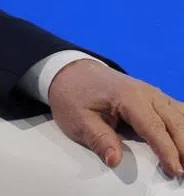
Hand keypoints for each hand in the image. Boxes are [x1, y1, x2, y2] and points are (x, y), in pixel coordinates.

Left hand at [49, 59, 183, 177]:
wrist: (71, 73)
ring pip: (181, 115)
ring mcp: (154, 94)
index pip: (153, 127)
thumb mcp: (77, 120)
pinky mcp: (156, 98)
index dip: (167, 150)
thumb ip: (98, 139)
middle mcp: (147, 93)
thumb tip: (114, 160)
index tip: (176, 171)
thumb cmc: (74, 97)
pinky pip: (178, 111)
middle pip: (175, 121)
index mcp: (128, 97)